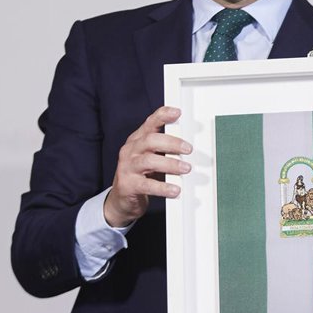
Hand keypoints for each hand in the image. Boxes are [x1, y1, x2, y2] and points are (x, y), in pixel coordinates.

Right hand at [103, 105, 191, 227]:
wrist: (122, 199)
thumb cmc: (142, 175)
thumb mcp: (151, 158)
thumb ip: (165, 149)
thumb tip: (190, 144)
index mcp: (137, 140)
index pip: (149, 123)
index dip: (162, 116)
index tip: (177, 112)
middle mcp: (130, 151)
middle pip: (150, 140)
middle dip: (172, 143)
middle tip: (188, 149)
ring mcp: (127, 167)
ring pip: (149, 161)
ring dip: (170, 164)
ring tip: (186, 168)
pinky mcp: (127, 185)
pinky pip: (147, 185)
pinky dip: (163, 187)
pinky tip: (175, 190)